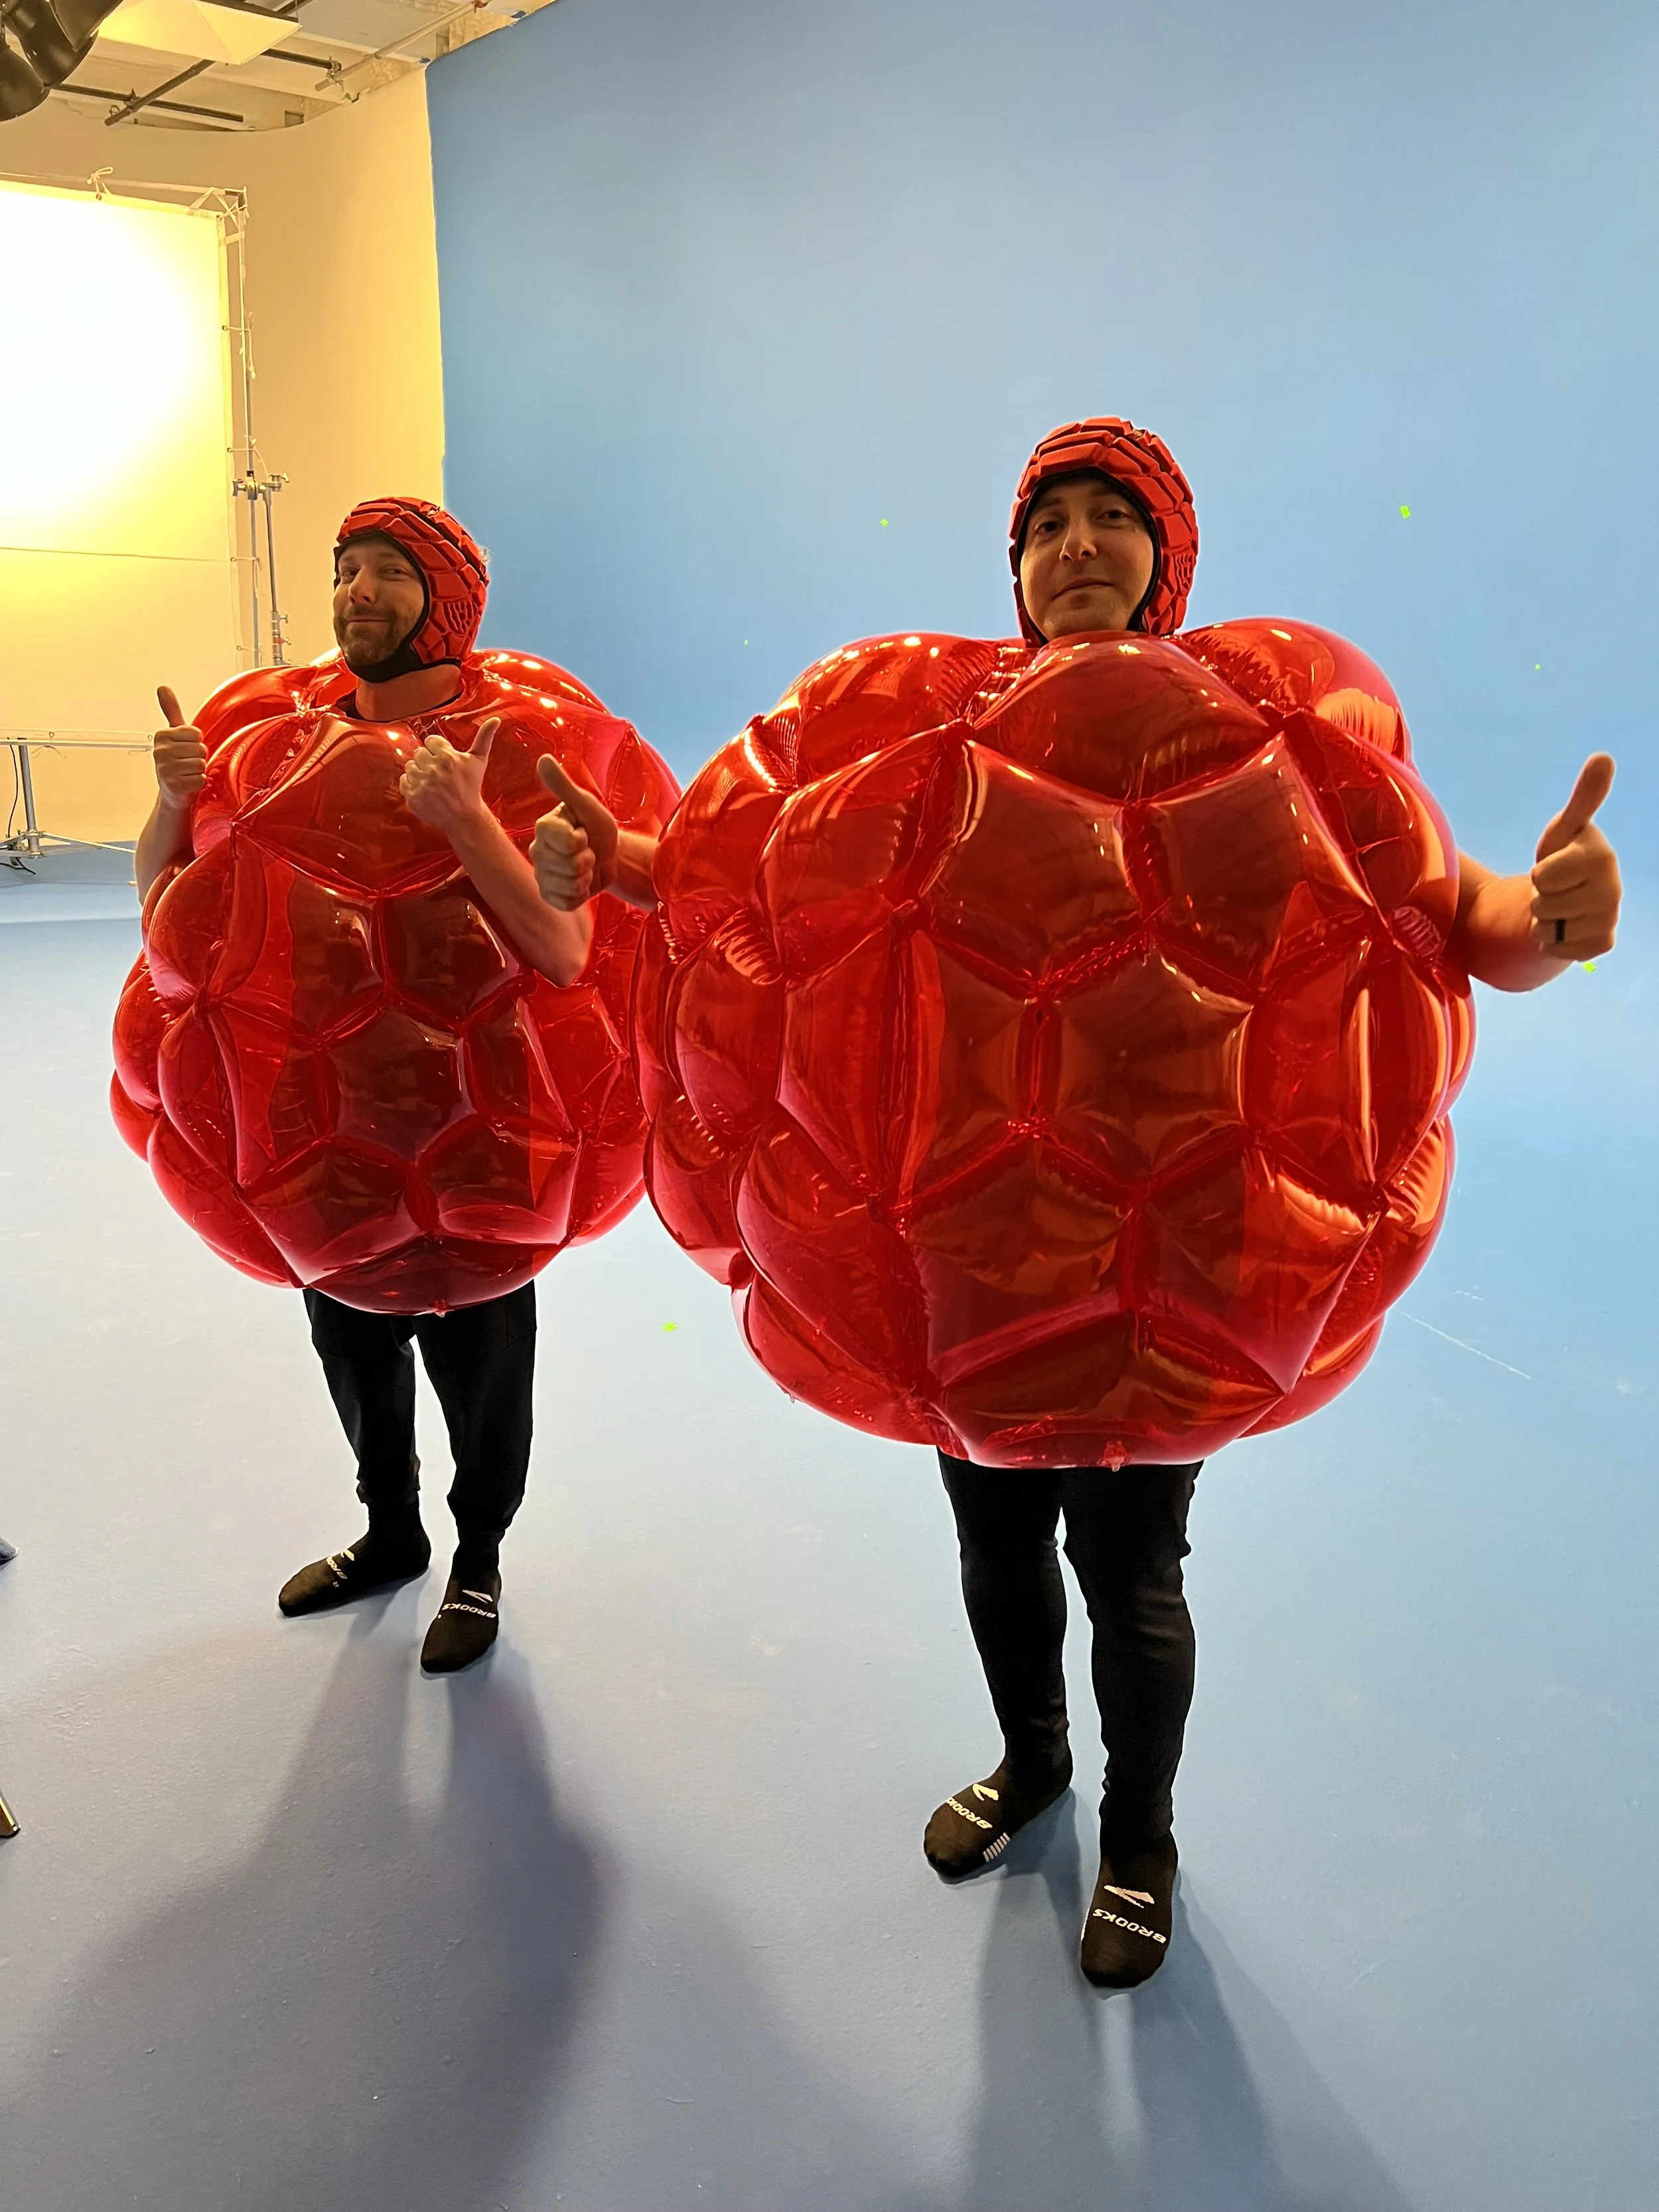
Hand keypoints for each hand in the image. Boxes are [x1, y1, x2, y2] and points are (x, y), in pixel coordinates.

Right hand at [153, 685, 206, 811]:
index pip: (196, 733)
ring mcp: (165, 769)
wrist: (173, 794)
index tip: (186, 750)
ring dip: (199, 771)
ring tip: (188, 774)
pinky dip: (199, 784)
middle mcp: (160, 751)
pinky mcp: (173, 785)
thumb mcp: (175, 734)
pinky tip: (189, 784)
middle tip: (188, 764)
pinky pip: (200, 779)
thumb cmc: (178, 762)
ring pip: (200, 764)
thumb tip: (162, 687)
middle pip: (200, 749)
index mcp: (161, 736)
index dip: (197, 743)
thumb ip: (171, 711)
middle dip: (199, 758)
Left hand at [399, 717, 497, 836]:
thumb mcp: (479, 761)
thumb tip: (495, 719)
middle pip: (419, 752)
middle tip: (439, 775)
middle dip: (428, 762)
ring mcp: (422, 783)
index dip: (437, 751)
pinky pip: (403, 780)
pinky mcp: (413, 795)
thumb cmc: (471, 787)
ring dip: (419, 773)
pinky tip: (425, 791)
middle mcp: (434, 768)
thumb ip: (484, 737)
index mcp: (448, 757)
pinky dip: (411, 785)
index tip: (444, 762)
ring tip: (432, 783)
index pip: (430, 741)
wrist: (464, 817)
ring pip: (410, 765)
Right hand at [532, 753, 619, 909]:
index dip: (583, 841)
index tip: (583, 832)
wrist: (609, 855)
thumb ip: (563, 785)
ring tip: (586, 867)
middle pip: (571, 866)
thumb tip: (543, 759)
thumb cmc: (597, 826)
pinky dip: (581, 896)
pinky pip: (567, 902)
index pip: (568, 842)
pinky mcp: (550, 896)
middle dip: (588, 860)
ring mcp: (542, 876)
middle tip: (587, 851)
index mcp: (544, 828)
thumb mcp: (585, 804)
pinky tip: (581, 884)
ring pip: (570, 886)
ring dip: (587, 878)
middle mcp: (537, 851)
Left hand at [1530, 755, 1620, 960]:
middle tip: (1555, 888)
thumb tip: (1604, 757)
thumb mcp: (1564, 828)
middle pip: (1543, 905)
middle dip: (1540, 898)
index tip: (1552, 866)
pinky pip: (1559, 950)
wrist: (1570, 896)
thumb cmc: (1564, 854)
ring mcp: (1609, 918)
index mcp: (1600, 857)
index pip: (1542, 876)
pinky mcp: (1603, 943)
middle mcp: (1612, 889)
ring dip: (1544, 921)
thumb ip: (1583, 798)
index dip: (1538, 873)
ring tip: (1559, 906)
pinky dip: (1552, 942)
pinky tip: (1565, 926)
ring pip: (1549, 929)